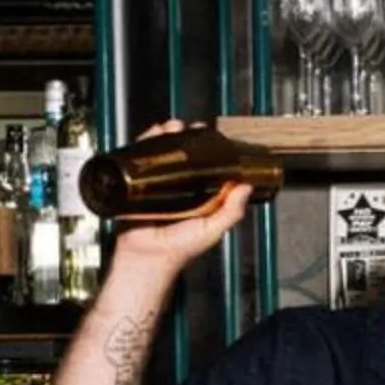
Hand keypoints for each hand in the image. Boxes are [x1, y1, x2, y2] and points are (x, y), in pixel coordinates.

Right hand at [103, 120, 250, 274]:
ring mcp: (158, 184)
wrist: (146, 256)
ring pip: (163, 151)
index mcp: (200, 196)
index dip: (210, 148)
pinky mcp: (138, 183)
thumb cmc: (179, 249)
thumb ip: (231, 212)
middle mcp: (179, 187)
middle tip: (192, 128)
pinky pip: (141, 158)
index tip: (213, 135)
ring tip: (172, 128)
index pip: (207, 164)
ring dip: (168, 135)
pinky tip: (154, 133)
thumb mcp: (213, 230)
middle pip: (184, 153)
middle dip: (187, 136)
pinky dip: (146, 141)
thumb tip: (246, 186)